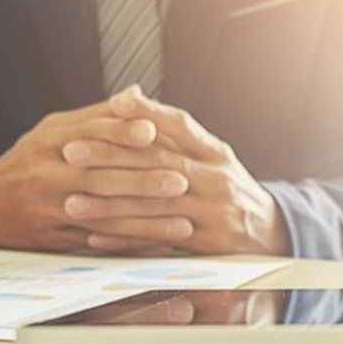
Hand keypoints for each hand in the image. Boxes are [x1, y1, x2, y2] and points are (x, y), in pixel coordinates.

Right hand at [0, 93, 189, 251]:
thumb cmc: (31, 160)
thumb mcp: (55, 130)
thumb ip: (98, 116)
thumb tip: (137, 94)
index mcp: (51, 141)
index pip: (89, 133)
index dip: (121, 131)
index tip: (153, 131)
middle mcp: (49, 173)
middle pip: (99, 176)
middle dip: (143, 181)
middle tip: (182, 181)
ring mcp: (51, 208)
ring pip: (103, 215)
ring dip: (145, 222)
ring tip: (182, 224)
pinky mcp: (56, 238)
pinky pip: (98, 242)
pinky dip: (130, 245)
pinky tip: (159, 246)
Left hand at [60, 89, 290, 255]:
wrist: (271, 234)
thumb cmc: (228, 190)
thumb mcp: (213, 157)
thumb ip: (175, 133)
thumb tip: (129, 96)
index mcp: (217, 153)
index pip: (180, 126)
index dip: (147, 114)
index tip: (111, 106)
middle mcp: (217, 180)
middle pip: (160, 165)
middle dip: (111, 158)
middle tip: (72, 152)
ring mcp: (214, 214)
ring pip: (155, 208)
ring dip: (110, 206)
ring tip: (73, 202)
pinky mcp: (208, 247)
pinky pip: (160, 244)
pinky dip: (127, 241)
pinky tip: (97, 238)